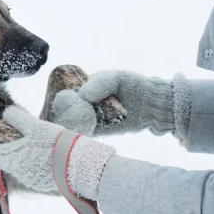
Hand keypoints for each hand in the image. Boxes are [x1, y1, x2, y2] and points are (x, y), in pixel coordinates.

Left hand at [0, 105, 63, 191]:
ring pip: (17, 166)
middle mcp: (15, 171)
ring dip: (20, 156)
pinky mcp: (38, 184)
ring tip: (34, 146)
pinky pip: (29, 173)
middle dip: (8, 148)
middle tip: (20, 137)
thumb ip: (16, 117)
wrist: (73, 161)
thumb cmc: (51, 142)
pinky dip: (32, 165)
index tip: (0, 134)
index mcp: (10, 157)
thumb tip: (6, 113)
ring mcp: (27, 179)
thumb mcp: (33, 124)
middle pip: (4, 159)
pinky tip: (43, 157)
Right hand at [52, 70, 177, 135]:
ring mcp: (93, 116)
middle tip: (60, 119)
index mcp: (89, 86)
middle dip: (63, 113)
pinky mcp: (100, 130)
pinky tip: (76, 136)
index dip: (62, 98)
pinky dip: (80, 134)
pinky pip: (86, 132)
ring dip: (70, 125)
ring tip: (65, 129)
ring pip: (75, 122)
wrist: (153, 105)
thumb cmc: (135, 86)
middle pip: (69, 108)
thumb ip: (100, 83)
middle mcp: (88, 102)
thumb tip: (83, 95)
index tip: (60, 104)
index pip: (69, 92)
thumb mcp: (117, 78)